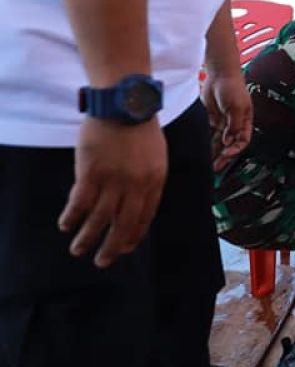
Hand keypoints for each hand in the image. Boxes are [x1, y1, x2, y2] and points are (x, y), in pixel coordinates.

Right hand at [59, 117, 166, 267]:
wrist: (125, 105)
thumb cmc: (141, 129)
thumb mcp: (156, 156)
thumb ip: (149, 180)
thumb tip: (139, 205)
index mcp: (155, 180)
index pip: (145, 217)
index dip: (134, 235)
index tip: (126, 248)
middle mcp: (136, 185)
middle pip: (124, 224)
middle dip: (113, 247)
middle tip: (102, 262)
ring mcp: (113, 179)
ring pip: (100, 218)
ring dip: (88, 237)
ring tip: (78, 250)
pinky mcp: (91, 172)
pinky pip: (80, 202)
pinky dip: (72, 216)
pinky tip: (66, 225)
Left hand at [203, 69, 252, 171]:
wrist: (219, 75)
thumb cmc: (232, 88)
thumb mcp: (237, 107)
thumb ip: (234, 125)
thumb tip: (229, 141)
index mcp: (245, 122)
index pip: (242, 141)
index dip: (235, 150)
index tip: (226, 153)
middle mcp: (234, 125)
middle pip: (230, 145)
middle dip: (224, 157)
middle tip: (216, 167)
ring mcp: (222, 123)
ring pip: (218, 143)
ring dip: (214, 153)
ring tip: (207, 164)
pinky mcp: (211, 120)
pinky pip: (209, 135)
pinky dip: (205, 143)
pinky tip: (200, 151)